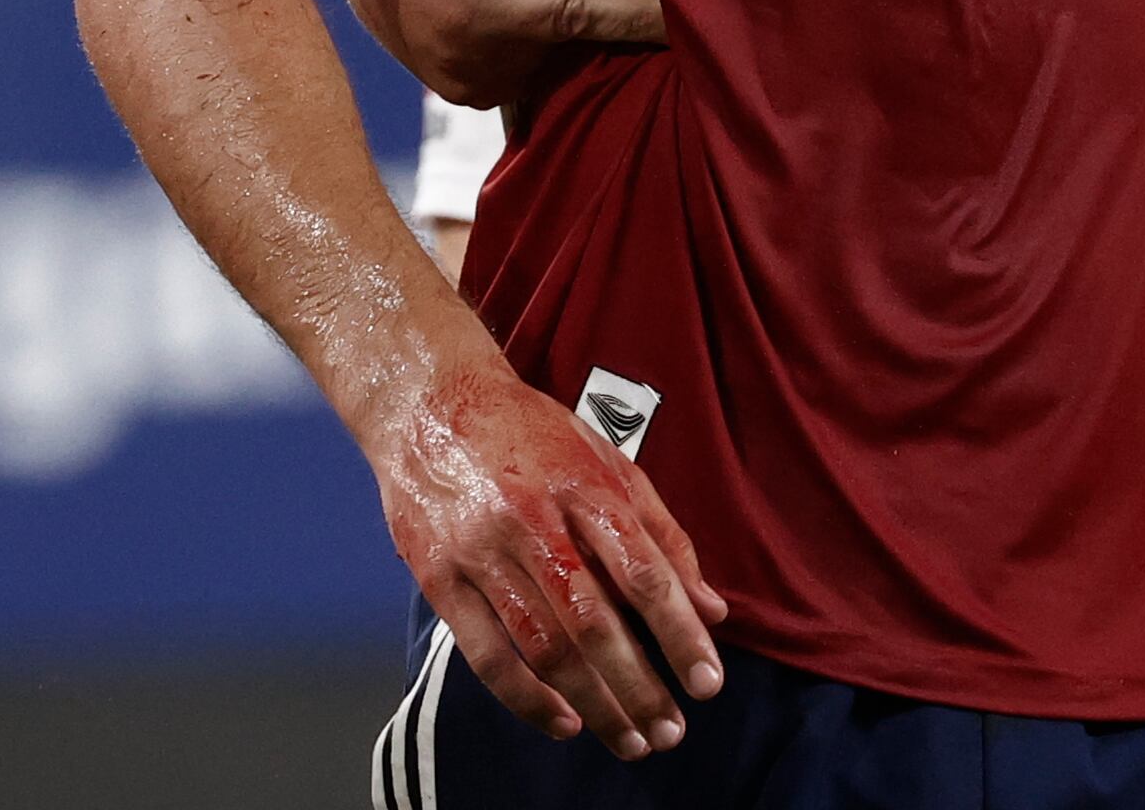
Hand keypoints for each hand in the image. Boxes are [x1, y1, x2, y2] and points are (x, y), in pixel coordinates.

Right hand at [338, 0, 660, 108]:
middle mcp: (467, 9)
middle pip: (583, 8)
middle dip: (651, 4)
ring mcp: (468, 58)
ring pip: (571, 45)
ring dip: (628, 32)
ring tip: (687, 19)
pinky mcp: (471, 88)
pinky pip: (543, 69)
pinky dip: (583, 53)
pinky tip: (623, 34)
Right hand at [369, 355, 726, 757]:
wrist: (432, 405)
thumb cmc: (535, 434)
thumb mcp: (611, 463)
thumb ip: (664, 535)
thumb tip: (711, 608)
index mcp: (588, 488)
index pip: (645, 573)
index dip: (679, 633)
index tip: (708, 683)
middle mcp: (535, 522)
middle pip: (595, 622)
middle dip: (638, 686)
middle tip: (669, 733)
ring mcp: (482, 552)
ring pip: (543, 647)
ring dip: (591, 702)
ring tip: (628, 739)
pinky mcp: (439, 578)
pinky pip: (487, 653)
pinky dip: (526, 697)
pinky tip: (564, 722)